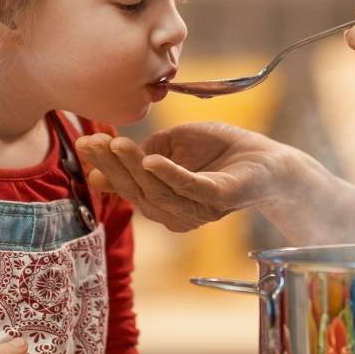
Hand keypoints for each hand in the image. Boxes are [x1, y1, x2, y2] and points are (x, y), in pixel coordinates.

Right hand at [78, 124, 296, 232]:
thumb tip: (101, 165)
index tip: (85, 142)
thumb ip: (143, 155)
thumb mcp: (173, 145)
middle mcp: (176, 213)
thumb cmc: (221, 150)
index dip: (105, 166)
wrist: (270, 159)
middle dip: (112, 166)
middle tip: (92, 141)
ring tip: (117, 143)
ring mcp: (198, 209)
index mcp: (163, 201)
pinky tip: (151, 160)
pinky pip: (189, 188)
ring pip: (157, 191)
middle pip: (136, 191)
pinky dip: (169, 175)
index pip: (127, 186)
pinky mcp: (219, 198)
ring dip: (134, 167)